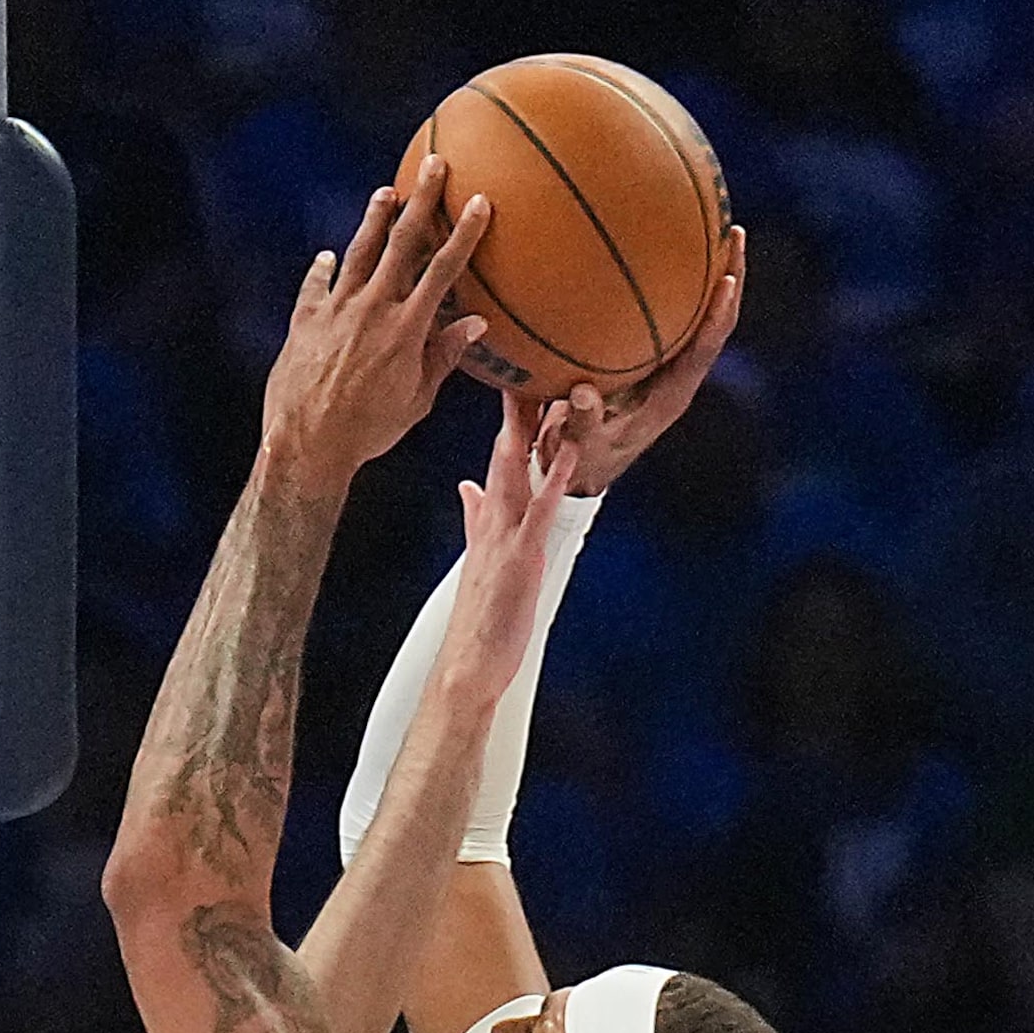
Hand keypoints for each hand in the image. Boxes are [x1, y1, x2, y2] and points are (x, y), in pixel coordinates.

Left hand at [262, 154, 491, 482]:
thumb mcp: (417, 400)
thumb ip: (444, 357)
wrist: (305, 445)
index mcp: (406, 329)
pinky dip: (323, 270)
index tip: (479, 201)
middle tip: (434, 165)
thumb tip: (477, 323)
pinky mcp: (305, 322)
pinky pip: (315, 286)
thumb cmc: (367, 431)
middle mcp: (372, 309)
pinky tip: (327, 257)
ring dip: (374, 218)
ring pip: (358, 252)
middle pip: (402, 242)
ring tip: (385, 192)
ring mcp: (335, 311)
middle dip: (421, 200)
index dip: (463, 232)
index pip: (443, 269)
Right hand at [440, 393, 578, 704]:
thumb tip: (468, 487)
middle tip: (529, 366)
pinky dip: (553, 480)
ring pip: (519, 475)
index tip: (516, 385)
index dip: (507, 424)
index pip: (497, 463)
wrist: (467, 666)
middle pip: (504, 457)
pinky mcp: (518, 559)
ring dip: (535, 434)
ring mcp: (504, 539)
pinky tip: (567, 454)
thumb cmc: (479, 621)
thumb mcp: (479, 558)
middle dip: (516, 414)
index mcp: (487, 523)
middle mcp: (493, 523)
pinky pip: (539, 511)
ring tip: (551, 392)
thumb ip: (475, 519)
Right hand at [529, 224, 745, 494]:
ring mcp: (666, 367)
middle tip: (731, 230)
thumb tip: (583, 394)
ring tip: (711, 227)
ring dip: (709, 272)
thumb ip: (583, 423)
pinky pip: (668, 316)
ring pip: (698, 314)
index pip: (706, 348)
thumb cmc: (583, 460)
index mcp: (672, 396)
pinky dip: (671, 284)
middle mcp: (678, 376)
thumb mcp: (579, 447)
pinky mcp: (649, 361)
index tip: (728, 278)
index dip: (719, 315)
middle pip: (716, 320)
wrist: (582, 470)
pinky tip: (656, 252)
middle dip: (729, 275)